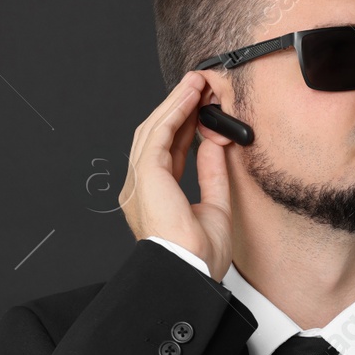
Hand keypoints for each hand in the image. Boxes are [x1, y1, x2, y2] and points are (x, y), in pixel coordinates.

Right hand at [119, 70, 233, 280]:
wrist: (191, 271)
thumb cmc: (199, 257)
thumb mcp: (215, 207)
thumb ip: (212, 173)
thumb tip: (214, 145)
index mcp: (154, 200)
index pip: (169, 153)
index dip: (185, 127)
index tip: (201, 108)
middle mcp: (141, 189)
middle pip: (158, 137)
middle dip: (179, 109)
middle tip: (199, 86)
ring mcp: (139, 181)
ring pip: (155, 130)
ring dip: (176, 103)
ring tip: (195, 82)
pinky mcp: (145, 174)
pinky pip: (158, 133)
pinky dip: (174, 111)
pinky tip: (189, 95)